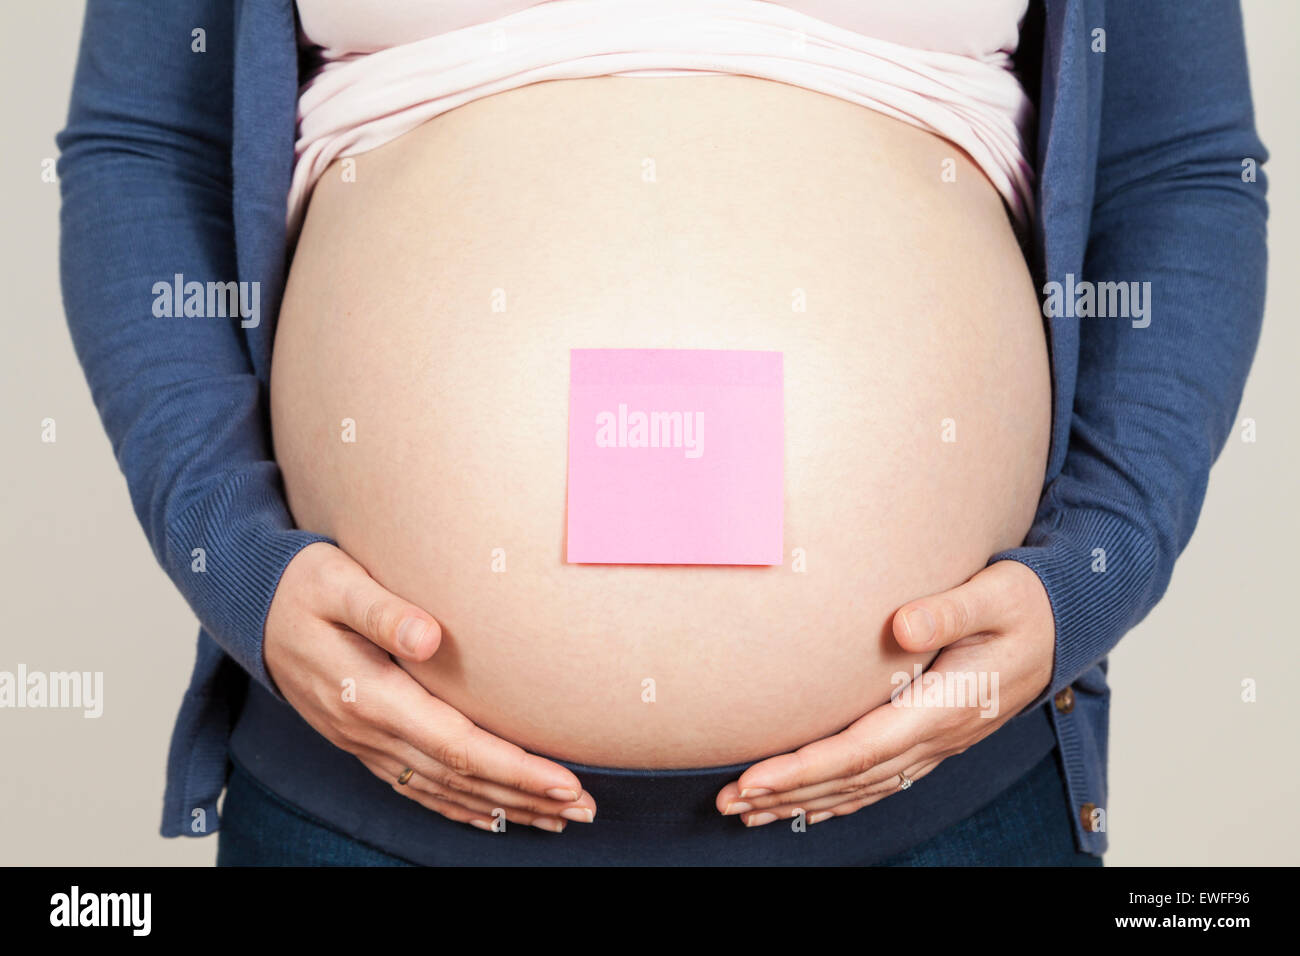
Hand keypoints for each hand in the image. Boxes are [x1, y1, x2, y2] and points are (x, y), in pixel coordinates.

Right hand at [264, 542, 595, 831]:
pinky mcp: (364, 741)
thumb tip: (429, 636)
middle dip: (526, 797)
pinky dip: (460, 807)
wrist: (249, 605)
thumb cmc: (300, 584)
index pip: (458, 746)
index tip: (564, 782)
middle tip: (585, 808)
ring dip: (503, 808)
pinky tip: (493, 816)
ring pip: (444, 789)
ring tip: (558, 819)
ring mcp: (365, 742)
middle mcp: (370, 731)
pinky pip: (418, 787)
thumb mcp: (337, 582)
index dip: (514, 769)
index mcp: (373, 695)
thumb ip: (384, 610)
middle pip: (461, 777)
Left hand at [715, 559, 1053, 826]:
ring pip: (863, 786)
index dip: (807, 768)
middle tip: (730, 802)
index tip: (756, 779)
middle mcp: (938, 735)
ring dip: (806, 801)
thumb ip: (949, 609)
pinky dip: (840, 798)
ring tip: (750, 811)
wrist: (1067, 624)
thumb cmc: (1026, 604)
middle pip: (853, 778)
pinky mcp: (934, 738)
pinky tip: (808, 806)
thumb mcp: (996, 594)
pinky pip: (882, 780)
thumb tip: (900, 627)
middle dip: (789, 793)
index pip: (863, 749)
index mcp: (945, 704)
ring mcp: (937, 743)